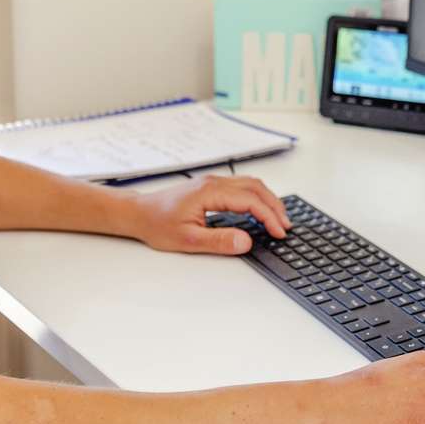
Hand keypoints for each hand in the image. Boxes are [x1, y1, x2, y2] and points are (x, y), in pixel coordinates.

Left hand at [120, 174, 290, 255]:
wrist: (139, 213)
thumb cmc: (157, 224)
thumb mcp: (188, 239)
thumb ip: (218, 241)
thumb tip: (246, 241)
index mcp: (210, 192)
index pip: (250, 201)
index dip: (269, 217)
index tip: (279, 232)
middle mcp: (213, 182)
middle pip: (255, 187)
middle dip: (275, 206)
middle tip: (286, 226)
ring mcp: (212, 182)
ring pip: (250, 184)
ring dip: (267, 199)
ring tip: (278, 219)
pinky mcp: (210, 187)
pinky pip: (241, 186)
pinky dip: (256, 197)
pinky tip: (259, 210)